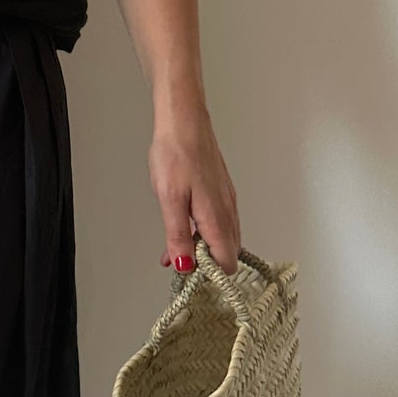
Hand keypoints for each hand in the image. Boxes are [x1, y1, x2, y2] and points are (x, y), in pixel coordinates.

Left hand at [149, 101, 240, 274]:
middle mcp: (227, 212)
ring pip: (221, 238)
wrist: (184, 121)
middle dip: (204, 264)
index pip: (226, 263)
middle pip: (227, 253)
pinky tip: (182, 228)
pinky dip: (202, 232)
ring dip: (200, 248)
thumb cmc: (175, 155)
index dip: (209, 276)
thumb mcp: (170, 200)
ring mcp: (226, 201)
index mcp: (217, 218)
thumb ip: (178, 236)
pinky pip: (217, 222)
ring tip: (172, 249)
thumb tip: (184, 265)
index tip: (187, 275)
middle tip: (176, 262)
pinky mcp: (220, 192)